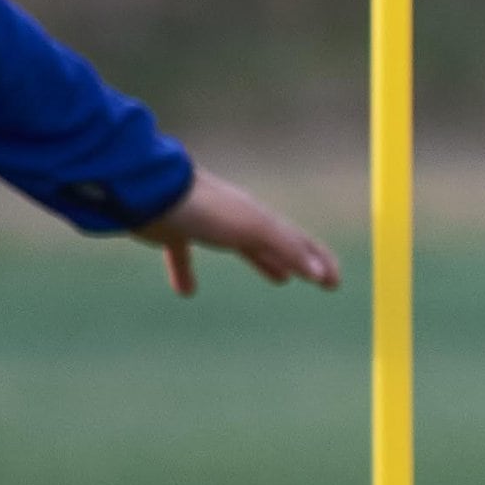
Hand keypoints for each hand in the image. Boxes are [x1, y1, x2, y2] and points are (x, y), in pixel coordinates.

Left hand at [138, 165, 340, 294]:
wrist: (148, 192)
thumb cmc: (206, 208)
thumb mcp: (253, 228)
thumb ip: (286, 249)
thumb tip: (322, 274)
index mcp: (259, 218)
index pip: (299, 242)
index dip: (320, 261)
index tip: (336, 282)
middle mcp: (236, 219)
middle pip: (276, 243)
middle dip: (301, 260)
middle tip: (320, 279)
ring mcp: (205, 224)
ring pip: (241, 248)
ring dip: (263, 262)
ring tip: (279, 278)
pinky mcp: (173, 232)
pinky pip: (184, 256)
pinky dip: (187, 273)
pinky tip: (186, 292)